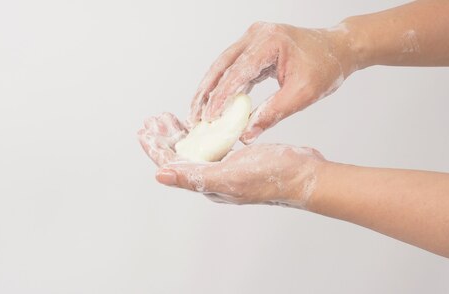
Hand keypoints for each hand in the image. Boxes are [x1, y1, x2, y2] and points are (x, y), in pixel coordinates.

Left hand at [138, 113, 325, 207]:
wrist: (305, 175)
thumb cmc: (272, 176)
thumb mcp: (230, 174)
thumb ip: (194, 175)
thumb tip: (159, 175)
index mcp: (206, 182)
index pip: (172, 164)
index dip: (155, 148)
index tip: (143, 131)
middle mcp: (212, 177)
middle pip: (179, 156)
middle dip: (164, 138)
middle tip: (152, 120)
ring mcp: (225, 168)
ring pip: (194, 149)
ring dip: (179, 134)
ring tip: (166, 119)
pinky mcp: (237, 159)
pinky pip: (212, 145)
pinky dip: (201, 132)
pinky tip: (199, 122)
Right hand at [190, 22, 355, 143]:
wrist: (339, 48)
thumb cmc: (326, 67)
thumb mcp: (303, 95)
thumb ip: (273, 114)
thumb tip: (247, 134)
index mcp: (270, 42)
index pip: (238, 72)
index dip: (221, 97)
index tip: (209, 118)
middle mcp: (257, 35)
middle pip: (221, 66)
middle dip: (205, 93)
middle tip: (194, 117)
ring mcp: (252, 37)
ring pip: (221, 66)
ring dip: (209, 90)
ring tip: (197, 113)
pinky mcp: (252, 45)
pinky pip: (231, 66)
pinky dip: (221, 85)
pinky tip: (212, 103)